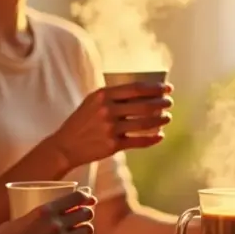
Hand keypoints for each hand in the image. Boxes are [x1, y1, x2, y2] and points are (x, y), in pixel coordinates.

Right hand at [0, 190, 96, 233]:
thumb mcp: (22, 219)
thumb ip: (39, 216)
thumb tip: (51, 214)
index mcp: (46, 211)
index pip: (77, 198)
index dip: (87, 197)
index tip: (91, 199)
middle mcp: (57, 226)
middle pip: (86, 215)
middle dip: (86, 215)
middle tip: (83, 219)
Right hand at [52, 82, 173, 165]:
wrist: (65, 145)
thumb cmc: (82, 121)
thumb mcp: (93, 101)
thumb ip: (113, 95)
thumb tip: (144, 91)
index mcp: (103, 95)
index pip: (136, 89)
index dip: (155, 88)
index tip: (167, 88)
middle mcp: (107, 110)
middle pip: (143, 106)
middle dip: (161, 104)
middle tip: (169, 103)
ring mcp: (110, 129)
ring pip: (144, 123)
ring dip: (160, 120)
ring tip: (167, 118)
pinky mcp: (112, 145)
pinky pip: (138, 141)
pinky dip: (152, 139)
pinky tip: (159, 136)